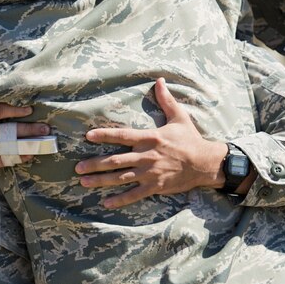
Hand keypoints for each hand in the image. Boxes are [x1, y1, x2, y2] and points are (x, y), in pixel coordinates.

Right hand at [0, 103, 50, 182]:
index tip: (30, 110)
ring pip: (8, 147)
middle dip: (29, 130)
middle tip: (45, 129)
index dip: (16, 111)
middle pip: (9, 131)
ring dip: (26, 145)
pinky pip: (2, 160)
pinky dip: (16, 158)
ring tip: (41, 143)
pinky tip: (27, 155)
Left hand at [75, 78, 228, 208]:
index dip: (104, 135)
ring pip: (120, 178)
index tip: (88, 136)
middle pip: (115, 161)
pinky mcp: (155, 187)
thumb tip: (159, 80)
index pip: (122, 135)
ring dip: (101, 181)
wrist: (205, 163)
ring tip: (84, 182)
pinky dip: (120, 199)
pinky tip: (106, 203)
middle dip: (94, 164)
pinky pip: (134, 194)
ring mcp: (150, 173)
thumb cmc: (190, 139)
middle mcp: (146, 156)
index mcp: (150, 137)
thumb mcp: (179, 117)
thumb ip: (166, 100)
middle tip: (78, 167)